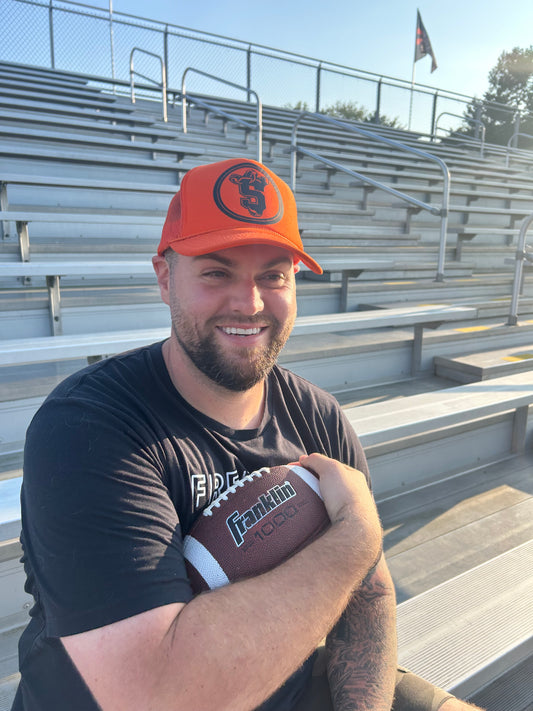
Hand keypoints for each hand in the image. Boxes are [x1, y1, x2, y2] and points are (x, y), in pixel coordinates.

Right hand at [299, 453, 381, 567]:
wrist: (354, 530)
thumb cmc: (346, 496)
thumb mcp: (330, 468)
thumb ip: (316, 460)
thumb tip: (304, 459)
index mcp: (354, 477)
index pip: (330, 465)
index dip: (313, 464)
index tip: (297, 467)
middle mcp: (354, 493)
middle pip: (328, 483)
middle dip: (312, 482)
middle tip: (297, 484)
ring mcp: (349, 511)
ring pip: (325, 501)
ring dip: (313, 499)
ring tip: (299, 501)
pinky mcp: (343, 525)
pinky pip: (324, 516)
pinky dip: (315, 514)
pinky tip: (307, 515)